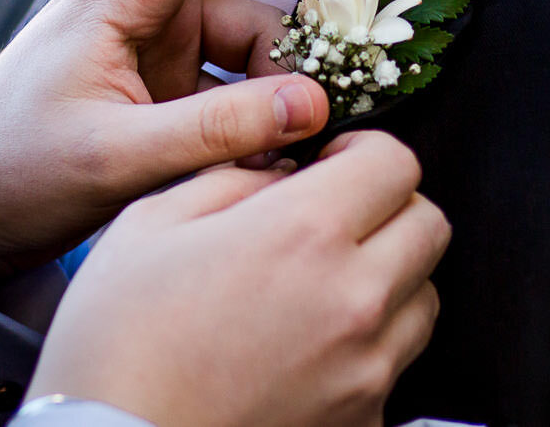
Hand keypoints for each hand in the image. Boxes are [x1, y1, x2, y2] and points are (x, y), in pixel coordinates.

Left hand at [0, 0, 398, 295]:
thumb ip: (217, 131)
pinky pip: (237, 62)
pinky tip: (274, 146)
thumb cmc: (12, 171)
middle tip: (368, 3)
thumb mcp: (116, 160)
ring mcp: (151, 26)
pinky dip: (266, 94)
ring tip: (305, 129)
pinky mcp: (162, 67)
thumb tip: (314, 104)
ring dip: (288, 60)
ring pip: (250, 14)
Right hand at [30, 131, 448, 426]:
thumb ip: (228, 178)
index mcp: (303, 233)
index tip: (333, 161)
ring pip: (423, 297)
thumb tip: (275, 170)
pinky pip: (394, 364)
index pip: (395, 163)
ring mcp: (366, 369)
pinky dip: (368, 345)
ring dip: (388, 276)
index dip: (364, 150)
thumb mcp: (151, 224)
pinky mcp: (364, 421)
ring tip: (323, 283)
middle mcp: (353, 299)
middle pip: (429, 226)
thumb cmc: (120, 346)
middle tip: (335, 215)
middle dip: (388, 206)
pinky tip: (309, 344)